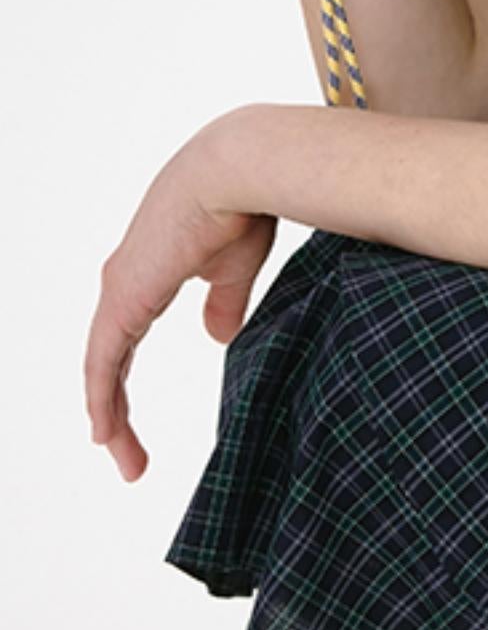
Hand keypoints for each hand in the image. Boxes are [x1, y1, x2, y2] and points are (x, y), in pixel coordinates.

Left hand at [85, 115, 278, 481]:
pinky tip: (103, 430)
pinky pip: (104, 362)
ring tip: (124, 459)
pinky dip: (101, 398)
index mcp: (147, 274)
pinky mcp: (126, 298)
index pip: (124, 340)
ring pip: (103, 368)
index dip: (122, 383)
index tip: (125, 422)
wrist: (238, 170)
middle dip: (114, 412)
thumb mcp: (233, 268)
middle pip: (107, 362)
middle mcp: (125, 282)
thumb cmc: (243, 205)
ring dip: (110, 416)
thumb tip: (218, 336)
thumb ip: (222, 303)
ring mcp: (121, 290)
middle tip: (129, 457)